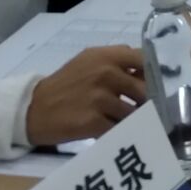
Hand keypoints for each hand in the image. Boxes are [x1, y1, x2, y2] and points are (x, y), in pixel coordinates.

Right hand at [25, 46, 146, 146]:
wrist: (32, 110)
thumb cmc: (65, 85)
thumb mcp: (88, 61)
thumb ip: (116, 60)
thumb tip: (148, 68)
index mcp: (105, 56)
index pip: (144, 60)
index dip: (154, 74)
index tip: (158, 84)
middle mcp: (105, 73)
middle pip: (144, 89)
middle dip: (148, 102)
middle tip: (148, 110)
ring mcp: (99, 98)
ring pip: (133, 112)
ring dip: (134, 120)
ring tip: (128, 123)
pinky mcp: (93, 122)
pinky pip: (119, 128)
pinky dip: (120, 133)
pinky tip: (115, 132)